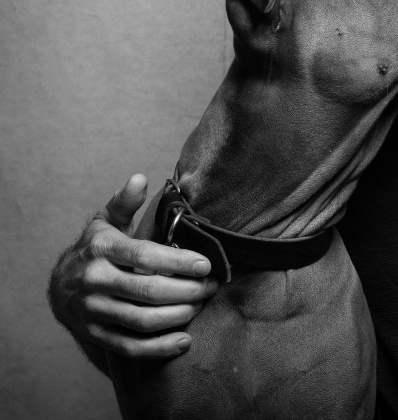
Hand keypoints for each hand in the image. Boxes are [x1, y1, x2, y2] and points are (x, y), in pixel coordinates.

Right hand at [48, 174, 218, 359]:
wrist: (57, 286)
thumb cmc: (94, 248)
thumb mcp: (105, 220)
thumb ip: (125, 201)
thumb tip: (140, 178)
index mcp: (102, 249)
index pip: (145, 256)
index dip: (179, 261)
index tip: (206, 265)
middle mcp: (95, 281)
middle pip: (149, 291)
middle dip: (187, 290)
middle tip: (211, 286)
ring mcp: (94, 311)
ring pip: (142, 320)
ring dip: (178, 316)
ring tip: (201, 305)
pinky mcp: (96, 335)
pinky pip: (130, 347)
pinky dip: (159, 347)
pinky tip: (184, 340)